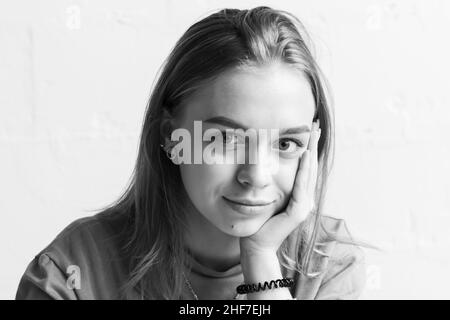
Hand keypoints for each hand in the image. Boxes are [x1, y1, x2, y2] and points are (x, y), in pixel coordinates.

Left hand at [240, 119, 320, 254]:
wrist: (255, 242)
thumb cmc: (258, 219)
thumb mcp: (266, 195)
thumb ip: (272, 182)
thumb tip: (266, 162)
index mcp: (299, 195)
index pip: (306, 167)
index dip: (309, 148)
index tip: (310, 130)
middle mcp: (305, 199)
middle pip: (311, 167)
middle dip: (314, 145)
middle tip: (316, 125)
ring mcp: (303, 206)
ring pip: (309, 175)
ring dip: (312, 153)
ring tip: (314, 135)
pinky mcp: (298, 212)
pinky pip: (301, 188)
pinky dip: (304, 171)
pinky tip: (305, 156)